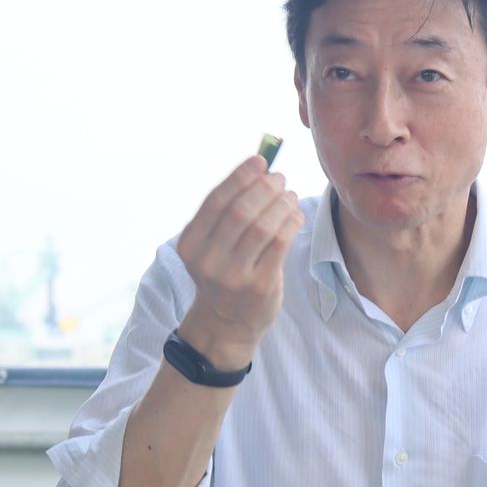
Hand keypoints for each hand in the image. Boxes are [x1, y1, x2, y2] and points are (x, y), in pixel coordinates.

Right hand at [175, 155, 303, 366]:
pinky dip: (291, 222)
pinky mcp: (260, 285)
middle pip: (241, 210)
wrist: (225, 325)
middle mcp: (208, 260)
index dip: (241, 176)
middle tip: (280, 179)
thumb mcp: (211, 246)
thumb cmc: (222, 275)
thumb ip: (227, 212)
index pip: (217, 201)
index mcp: (191, 244)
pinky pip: (281, 243)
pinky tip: (295, 215)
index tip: (260, 161)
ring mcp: (234, 276)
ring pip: (263, 225)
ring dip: (282, 203)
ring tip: (289, 196)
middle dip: (265, 188)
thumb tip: (259, 168)